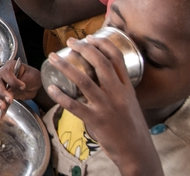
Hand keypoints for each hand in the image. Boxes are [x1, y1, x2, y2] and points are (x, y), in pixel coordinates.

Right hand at [0, 62, 41, 109]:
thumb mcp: (32, 77)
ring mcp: (1, 84)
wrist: (35, 86)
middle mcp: (3, 74)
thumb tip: (11, 91)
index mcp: (11, 66)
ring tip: (3, 107)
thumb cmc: (34, 77)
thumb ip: (23, 82)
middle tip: (9, 99)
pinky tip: (2, 110)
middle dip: (2, 91)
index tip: (23, 87)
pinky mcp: (2, 93)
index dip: (12, 80)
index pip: (6, 72)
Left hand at [46, 37, 159, 173]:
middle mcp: (118, 94)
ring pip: (84, 81)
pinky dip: (61, 96)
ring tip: (54, 58)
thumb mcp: (130, 104)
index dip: (103, 44)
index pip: (117, 59)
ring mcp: (107, 107)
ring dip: (66, 67)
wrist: (137, 152)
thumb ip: (119, 90)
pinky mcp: (96, 120)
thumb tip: (103, 77)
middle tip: (70, 42)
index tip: (90, 37)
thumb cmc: (131, 128)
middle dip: (83, 49)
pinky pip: (74, 105)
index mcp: (127, 88)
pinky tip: (52, 88)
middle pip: (100, 64)